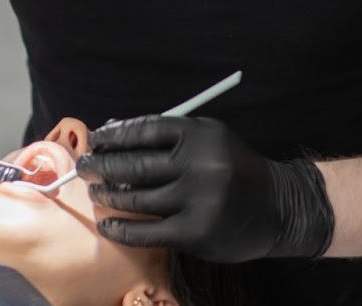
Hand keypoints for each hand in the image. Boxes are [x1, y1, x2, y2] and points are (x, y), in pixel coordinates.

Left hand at [76, 116, 333, 262]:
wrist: (278, 207)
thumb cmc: (234, 169)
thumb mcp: (209, 140)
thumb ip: (168, 136)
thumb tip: (114, 133)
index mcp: (202, 134)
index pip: (147, 130)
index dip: (116, 135)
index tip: (96, 138)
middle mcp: (200, 164)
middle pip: (138, 164)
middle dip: (104, 165)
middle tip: (84, 166)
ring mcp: (199, 200)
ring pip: (140, 198)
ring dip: (110, 195)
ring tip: (94, 191)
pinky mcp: (196, 231)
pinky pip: (148, 231)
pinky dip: (123, 228)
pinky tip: (107, 224)